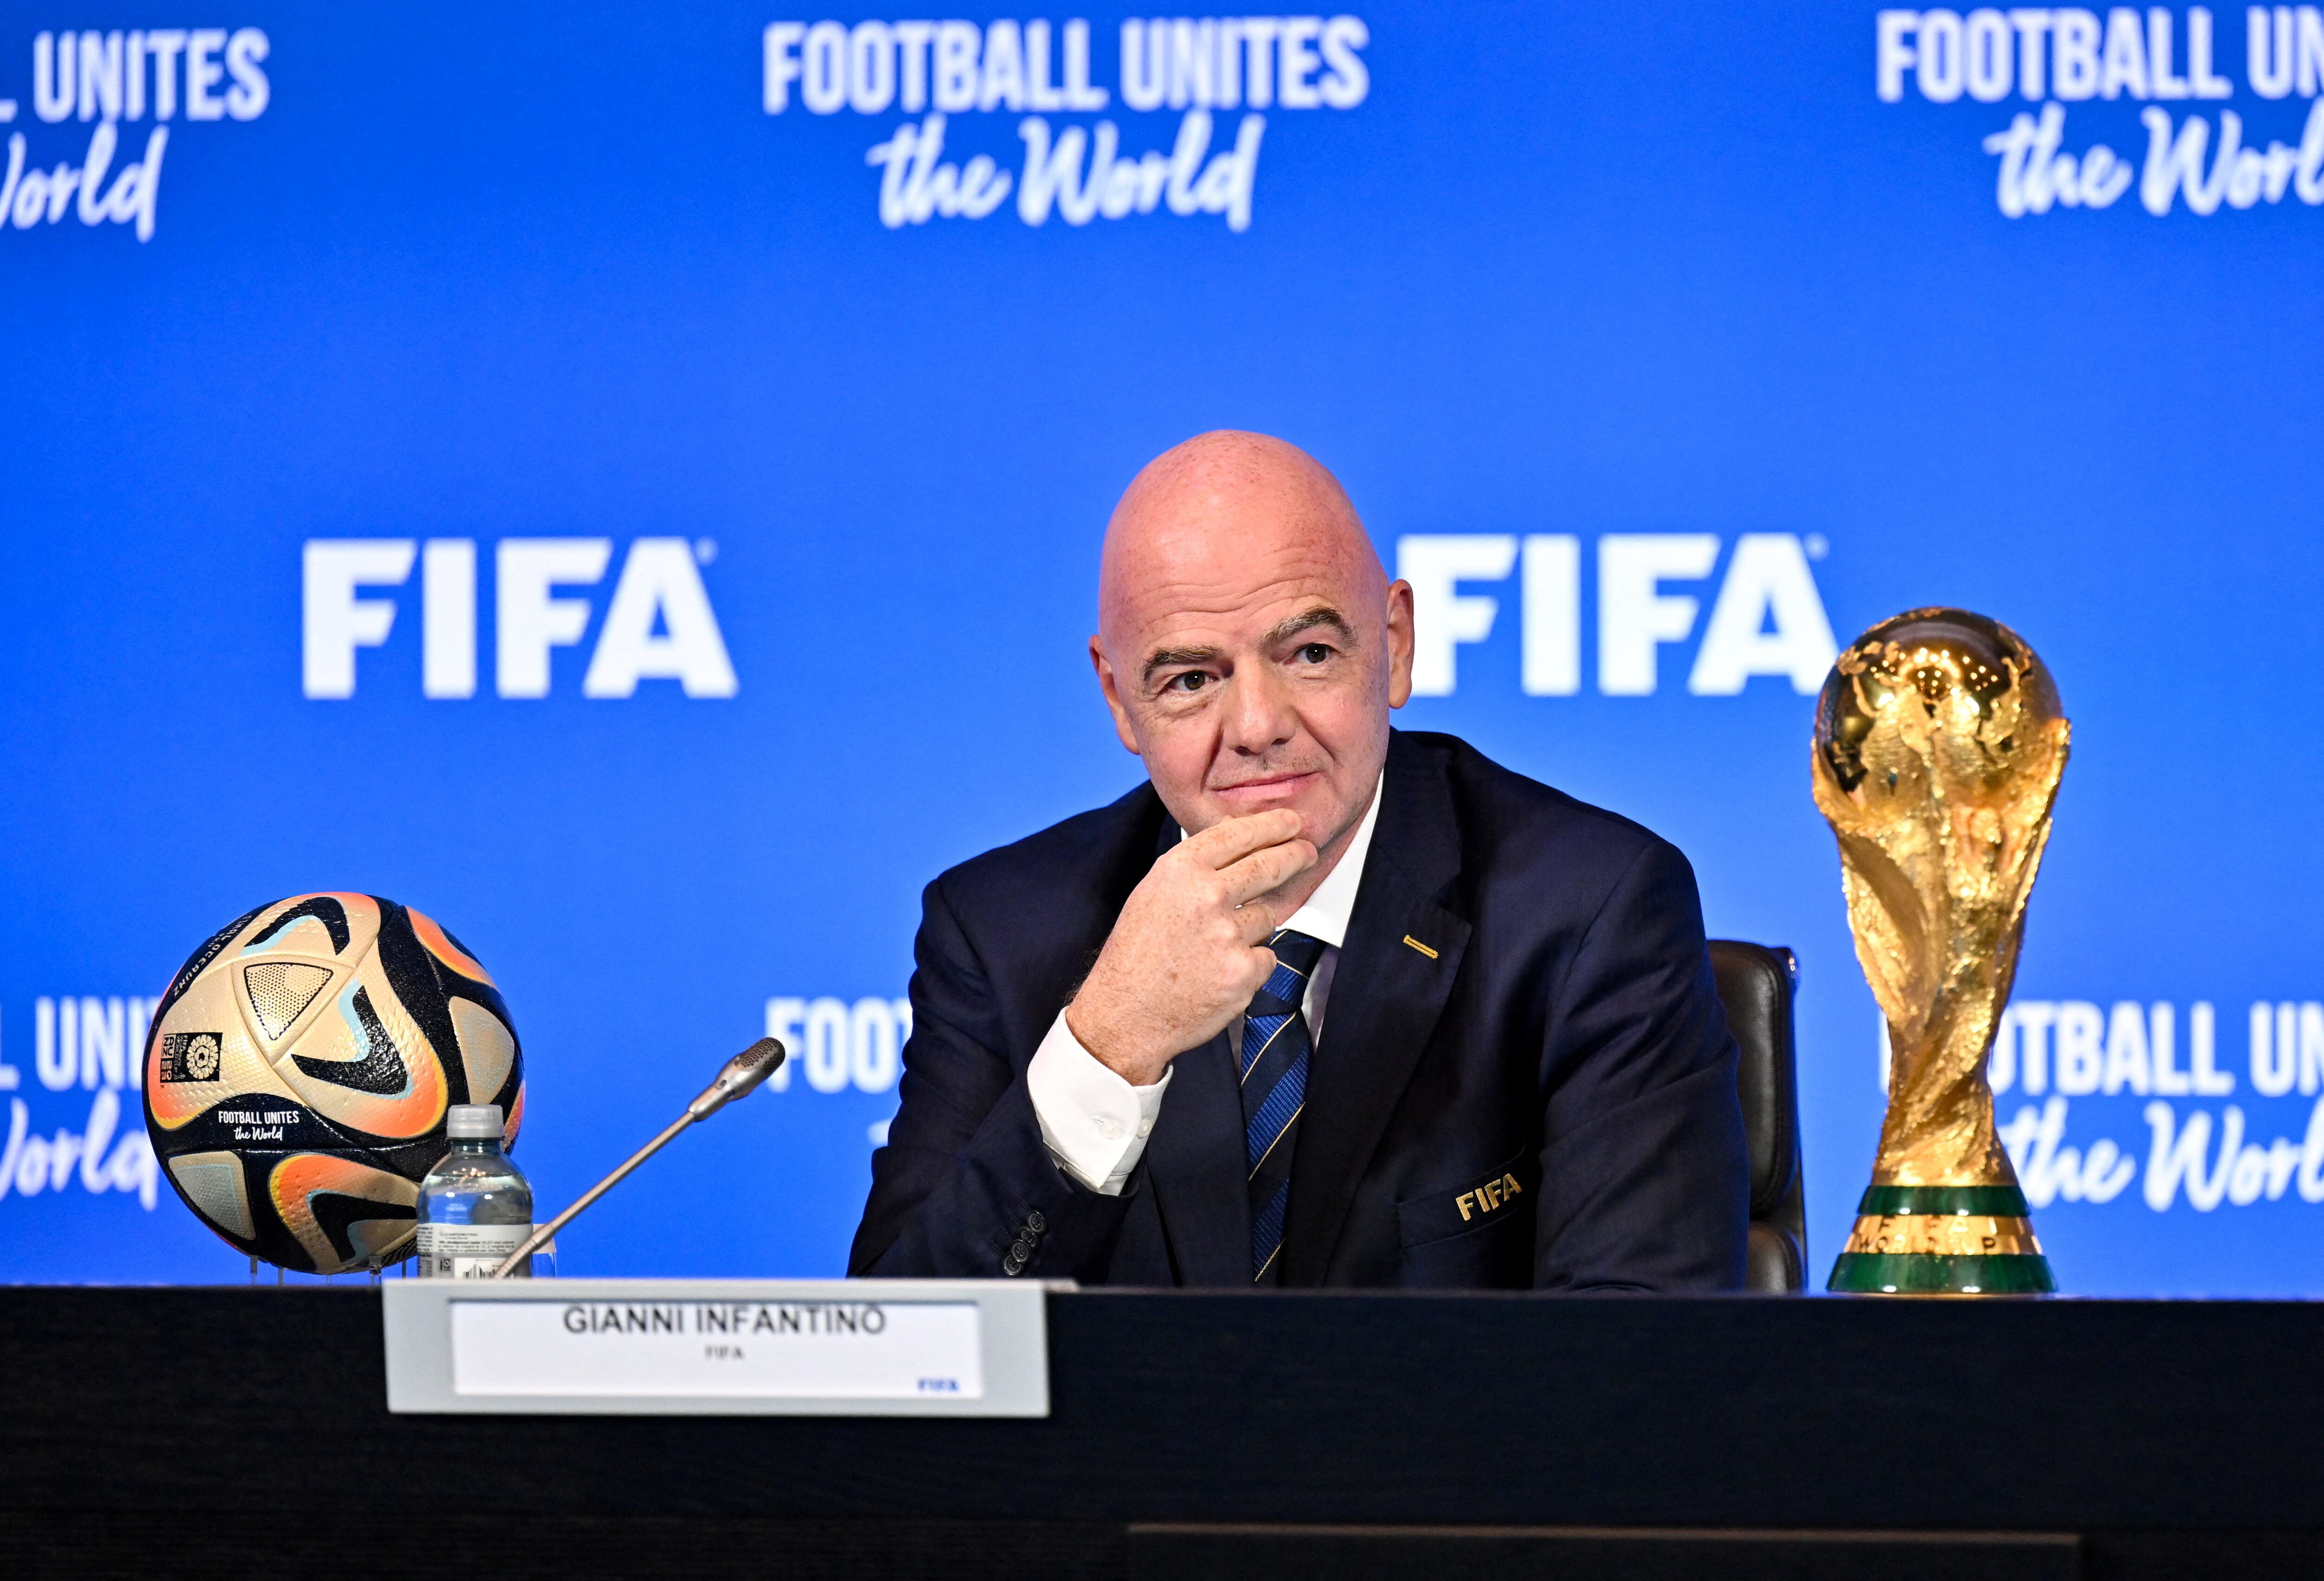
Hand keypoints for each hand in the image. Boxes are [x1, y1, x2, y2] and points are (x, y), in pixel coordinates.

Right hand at [1065, 809, 1316, 1086]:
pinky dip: (1250, 964)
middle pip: (1267, 866)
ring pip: (1267, 916)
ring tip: (1215, 946)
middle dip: (1294, 856)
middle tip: (1306, 852)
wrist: (1125, 1014)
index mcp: (1180, 870)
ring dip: (1252, 928)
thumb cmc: (1136, 954)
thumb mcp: (1153, 893)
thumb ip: (1194, 865)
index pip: (1237, 834)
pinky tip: (1219, 973)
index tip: (1291, 822)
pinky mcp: (1243, 971)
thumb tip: (1235, 832)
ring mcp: (1227, 934)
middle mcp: (1206, 896)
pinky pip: (1266, 956)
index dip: (1270, 825)